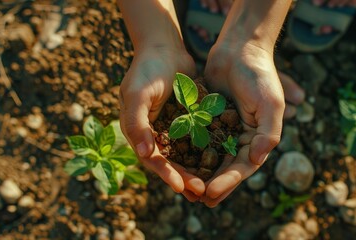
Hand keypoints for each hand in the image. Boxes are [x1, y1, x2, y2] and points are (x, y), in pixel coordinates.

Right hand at [119, 46, 204, 199]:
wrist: (164, 47)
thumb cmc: (147, 69)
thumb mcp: (138, 93)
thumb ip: (137, 123)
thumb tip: (144, 153)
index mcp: (138, 131)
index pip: (152, 159)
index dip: (166, 174)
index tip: (181, 187)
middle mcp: (153, 133)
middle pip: (169, 162)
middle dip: (185, 177)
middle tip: (202, 191)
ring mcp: (170, 128)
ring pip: (183, 155)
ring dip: (195, 170)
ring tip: (210, 185)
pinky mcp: (185, 121)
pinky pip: (195, 140)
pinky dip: (203, 152)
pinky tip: (218, 162)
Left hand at [200, 43, 302, 206]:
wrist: (239, 49)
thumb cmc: (259, 75)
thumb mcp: (271, 104)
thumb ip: (268, 133)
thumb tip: (256, 160)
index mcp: (258, 138)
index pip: (243, 167)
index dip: (229, 182)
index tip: (212, 193)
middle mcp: (241, 137)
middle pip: (226, 168)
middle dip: (214, 185)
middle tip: (198, 201)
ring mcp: (223, 129)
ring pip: (211, 158)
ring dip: (201, 175)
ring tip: (187, 191)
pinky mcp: (207, 119)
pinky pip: (198, 140)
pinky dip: (190, 153)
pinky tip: (178, 164)